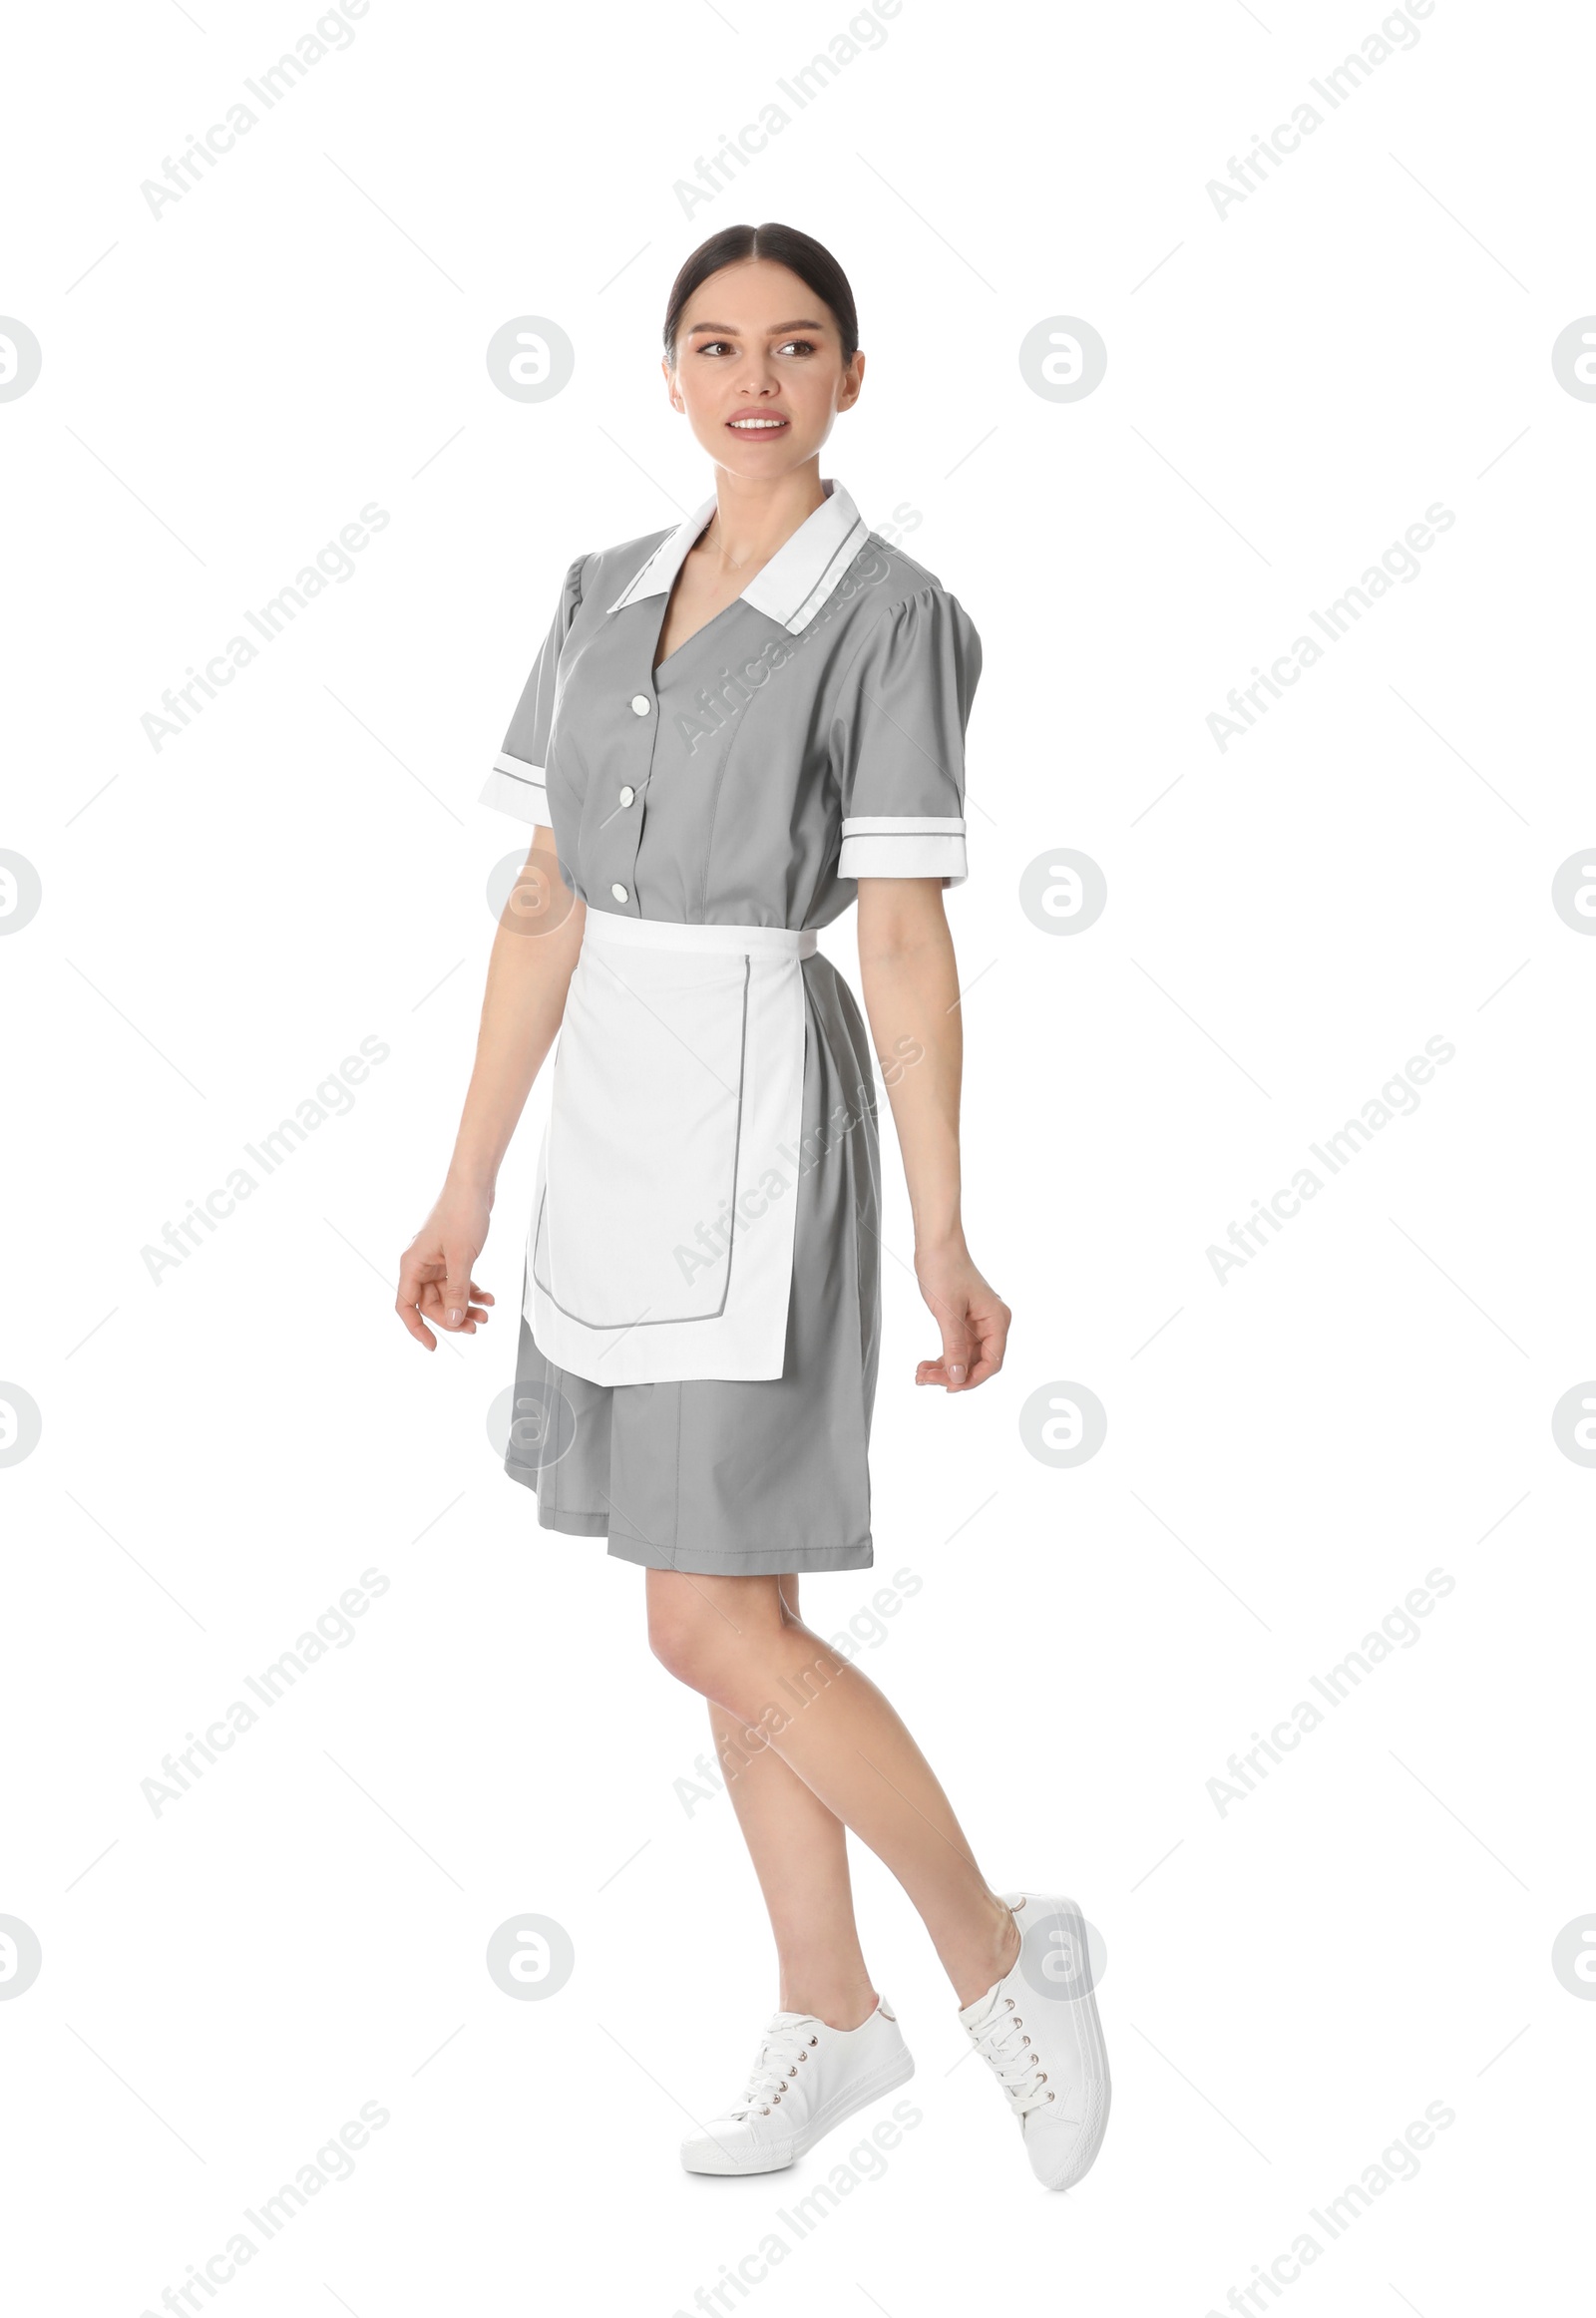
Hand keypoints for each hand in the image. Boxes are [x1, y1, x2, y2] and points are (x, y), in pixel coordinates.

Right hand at [396, 1185, 495, 1349]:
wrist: (474, 1185)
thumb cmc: (461, 1213)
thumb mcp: (461, 1258)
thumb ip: (457, 1291)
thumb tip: (454, 1322)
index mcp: (412, 1264)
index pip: (407, 1305)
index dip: (418, 1328)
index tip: (434, 1346)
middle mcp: (420, 1265)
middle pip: (431, 1304)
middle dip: (454, 1318)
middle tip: (476, 1327)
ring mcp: (436, 1261)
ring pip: (448, 1295)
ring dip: (466, 1307)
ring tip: (486, 1315)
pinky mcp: (451, 1256)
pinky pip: (459, 1282)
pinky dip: (472, 1292)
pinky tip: (489, 1298)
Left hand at [913, 1240, 1009, 1390]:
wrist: (936, 1244)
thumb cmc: (945, 1269)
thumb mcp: (947, 1312)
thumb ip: (954, 1346)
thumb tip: (957, 1377)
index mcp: (997, 1320)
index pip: (992, 1361)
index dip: (972, 1378)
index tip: (950, 1387)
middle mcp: (991, 1323)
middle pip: (977, 1362)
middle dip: (952, 1374)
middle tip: (926, 1379)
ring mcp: (977, 1323)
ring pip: (964, 1357)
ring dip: (943, 1368)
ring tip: (921, 1374)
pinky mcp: (963, 1321)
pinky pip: (956, 1347)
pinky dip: (941, 1357)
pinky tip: (925, 1364)